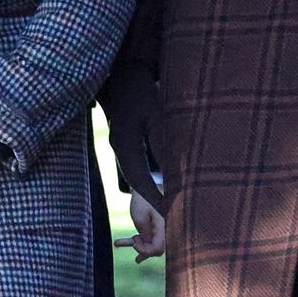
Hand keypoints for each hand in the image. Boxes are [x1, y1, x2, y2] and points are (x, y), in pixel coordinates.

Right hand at [100, 62, 166, 213]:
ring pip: (137, 177)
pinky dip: (150, 181)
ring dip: (153, 192)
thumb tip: (177, 166)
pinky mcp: (126, 145)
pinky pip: (137, 168)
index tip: (173, 214)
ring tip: (173, 208)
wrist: (122, 75)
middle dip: (155, 202)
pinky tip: (164, 187)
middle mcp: (119, 149)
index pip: (141, 179)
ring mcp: (121, 148)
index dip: (157, 198)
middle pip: (137, 184)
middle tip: (175, 220)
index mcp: (125, 143)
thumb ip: (165, 138)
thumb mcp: (157, 111)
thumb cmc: (142, 90)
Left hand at [115, 189, 165, 260]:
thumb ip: (144, 234)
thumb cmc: (143, 200)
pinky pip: (145, 239)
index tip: (134, 243)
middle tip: (133, 241)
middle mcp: (163, 230)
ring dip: (136, 245)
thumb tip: (145, 248)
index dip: (145, 251)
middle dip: (142, 249)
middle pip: (156, 250)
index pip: (158, 248)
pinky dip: (133, 241)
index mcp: (163, 227)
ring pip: (150, 246)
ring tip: (119, 242)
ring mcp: (158, 230)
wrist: (144, 187)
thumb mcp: (140, 217)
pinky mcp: (152, 229)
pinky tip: (118, 243)